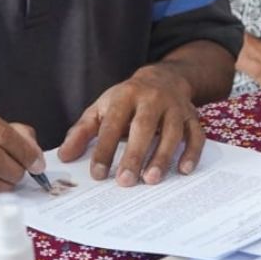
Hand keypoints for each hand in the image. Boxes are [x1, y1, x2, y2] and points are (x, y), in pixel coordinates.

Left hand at [57, 64, 202, 186]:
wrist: (164, 77)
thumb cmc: (128, 99)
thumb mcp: (102, 108)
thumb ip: (83, 131)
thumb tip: (64, 156)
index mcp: (126, 96)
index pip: (113, 124)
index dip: (104, 149)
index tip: (98, 174)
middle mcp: (152, 99)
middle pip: (144, 127)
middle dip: (135, 155)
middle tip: (125, 181)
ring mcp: (175, 108)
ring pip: (172, 132)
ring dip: (162, 156)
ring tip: (151, 180)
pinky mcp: (192, 116)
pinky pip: (196, 135)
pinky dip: (192, 152)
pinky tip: (184, 170)